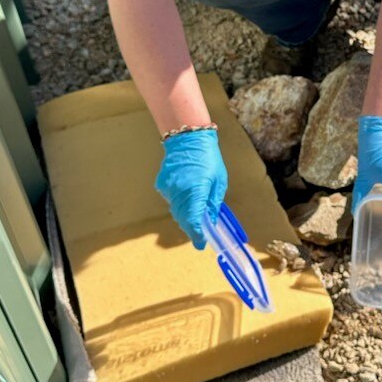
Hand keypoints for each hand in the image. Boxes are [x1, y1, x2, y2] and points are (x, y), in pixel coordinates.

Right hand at [154, 129, 227, 248]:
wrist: (188, 138)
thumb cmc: (209, 158)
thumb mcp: (219, 181)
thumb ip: (214, 202)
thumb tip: (211, 220)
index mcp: (196, 190)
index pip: (194, 220)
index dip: (197, 235)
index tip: (201, 244)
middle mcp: (179, 191)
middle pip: (184, 219)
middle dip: (192, 228)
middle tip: (200, 235)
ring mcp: (168, 188)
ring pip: (176, 211)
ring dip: (186, 217)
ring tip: (196, 218)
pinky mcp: (162, 184)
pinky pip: (171, 200)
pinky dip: (179, 204)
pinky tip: (187, 198)